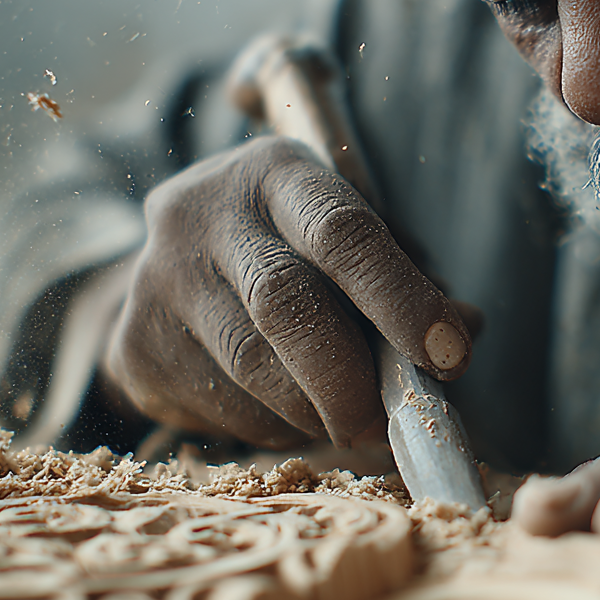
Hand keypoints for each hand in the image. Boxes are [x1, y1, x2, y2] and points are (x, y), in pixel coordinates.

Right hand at [102, 135, 471, 449]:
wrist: (177, 266)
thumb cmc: (298, 251)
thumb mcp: (356, 240)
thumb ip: (412, 281)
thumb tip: (462, 334)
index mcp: (277, 173)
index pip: (342, 230)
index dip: (401, 297)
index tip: (449, 354)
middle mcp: (204, 212)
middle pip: (285, 303)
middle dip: (351, 376)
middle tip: (388, 420)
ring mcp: (158, 278)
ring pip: (252, 368)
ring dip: (318, 412)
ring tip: (351, 419)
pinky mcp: (136, 345)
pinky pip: (222, 407)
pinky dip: (276, 427)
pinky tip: (292, 413)